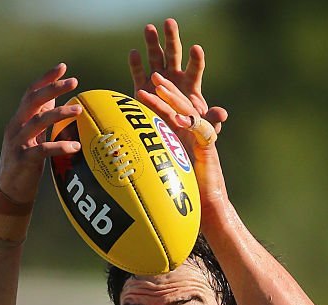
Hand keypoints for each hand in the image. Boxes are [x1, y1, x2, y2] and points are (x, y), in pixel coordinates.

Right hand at [0, 64, 81, 203]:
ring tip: (78, 111)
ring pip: (38, 122)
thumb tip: (53, 99)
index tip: (62, 67)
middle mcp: (16, 127)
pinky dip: (59, 147)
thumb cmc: (26, 163)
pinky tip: (75, 148)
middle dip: (53, 88)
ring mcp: (17, 143)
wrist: (11, 192)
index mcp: (19, 120)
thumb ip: (40, 118)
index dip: (45, 79)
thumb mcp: (33, 138)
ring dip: (59, 114)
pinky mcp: (22, 160)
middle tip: (74, 81)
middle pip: (33, 100)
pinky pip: (42, 150)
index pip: (31, 93)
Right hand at [129, 18, 227, 141]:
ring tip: (149, 28)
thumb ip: (212, 121)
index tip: (196, 48)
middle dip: (172, 38)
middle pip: (174, 54)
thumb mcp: (203, 129)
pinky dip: (136, 64)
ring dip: (152, 43)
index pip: (195, 69)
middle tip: (170, 22)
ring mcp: (157, 82)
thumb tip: (222, 114)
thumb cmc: (190, 134)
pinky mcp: (142, 89)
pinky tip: (134, 53)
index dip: (196, 59)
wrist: (170, 142)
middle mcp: (174, 78)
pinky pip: (138, 74)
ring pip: (155, 58)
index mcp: (190, 85)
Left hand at [135, 65, 229, 221]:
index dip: (156, 97)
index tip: (140, 88)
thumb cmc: (183, 191)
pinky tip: (177, 118)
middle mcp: (191, 131)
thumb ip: (146, 160)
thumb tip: (119, 159)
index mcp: (180, 133)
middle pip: (179, 103)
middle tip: (153, 75)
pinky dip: (190, 122)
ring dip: (173, 98)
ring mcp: (201, 136)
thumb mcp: (160, 171)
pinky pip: (201, 128)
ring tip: (159, 87)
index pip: (168, 109)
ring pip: (187, 111)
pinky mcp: (209, 145)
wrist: (206, 206)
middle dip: (167, 88)